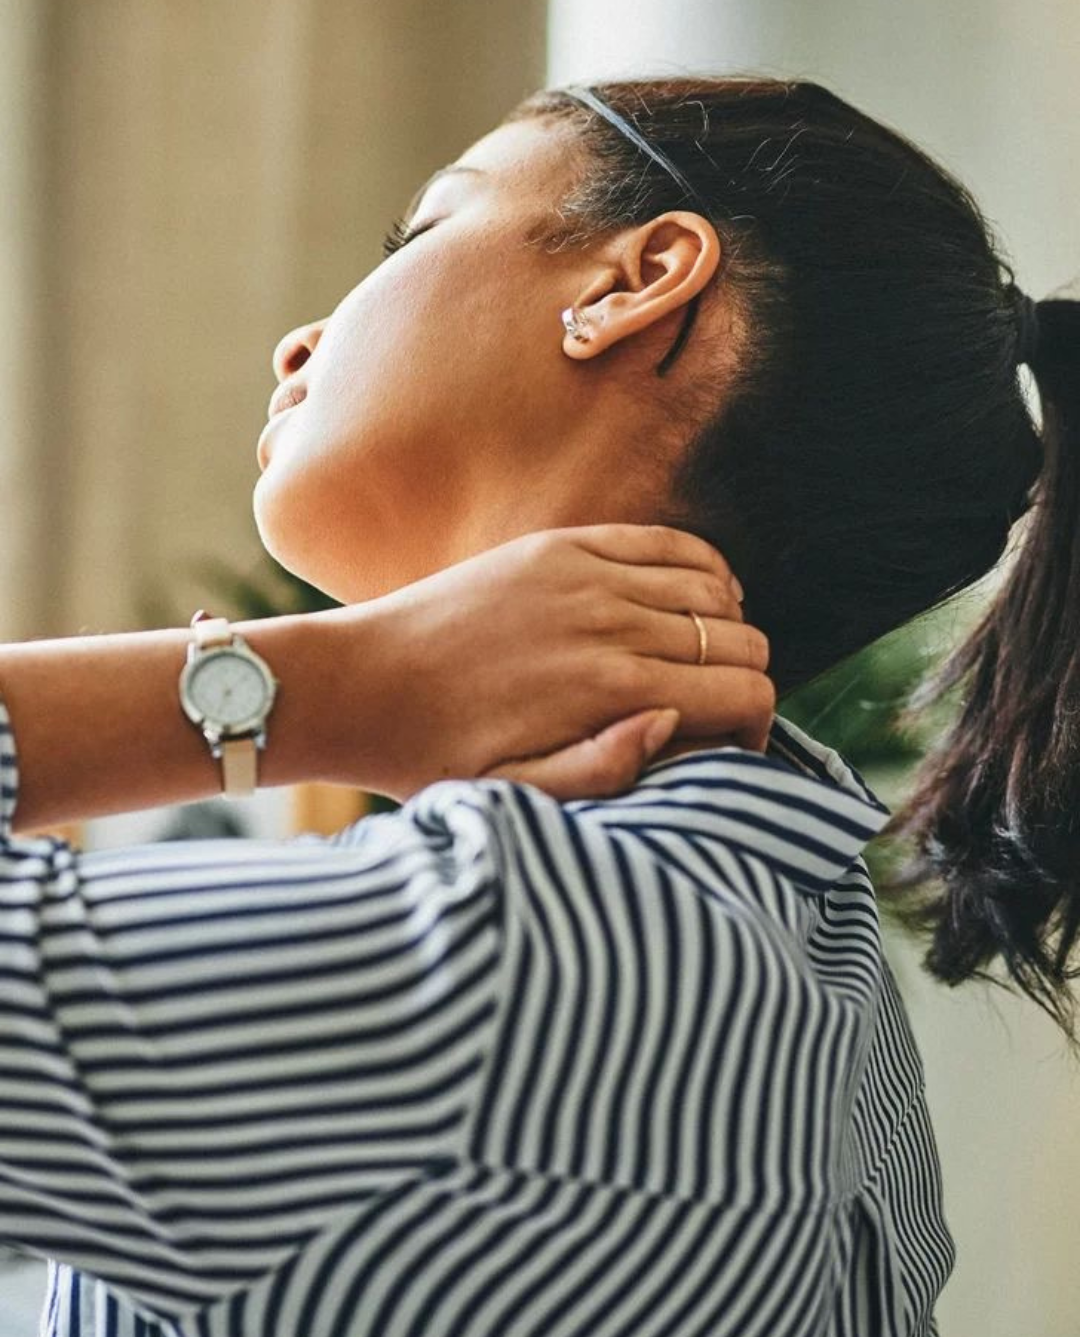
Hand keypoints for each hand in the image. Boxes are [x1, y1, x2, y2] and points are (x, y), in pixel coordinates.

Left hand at [334, 524, 772, 800]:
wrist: (361, 683)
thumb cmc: (439, 753)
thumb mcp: (518, 793)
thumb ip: (608, 768)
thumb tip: (678, 723)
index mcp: (613, 691)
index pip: (746, 691)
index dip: (756, 726)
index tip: (729, 748)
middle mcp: (613, 622)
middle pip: (740, 639)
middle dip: (743, 681)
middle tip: (714, 712)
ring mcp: (589, 574)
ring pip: (716, 588)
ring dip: (724, 627)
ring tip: (698, 662)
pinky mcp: (564, 546)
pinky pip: (667, 542)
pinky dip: (699, 569)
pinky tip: (688, 601)